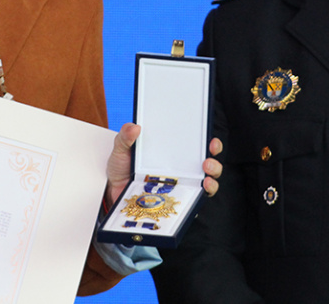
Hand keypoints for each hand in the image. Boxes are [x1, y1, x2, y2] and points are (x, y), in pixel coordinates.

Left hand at [103, 123, 223, 209]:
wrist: (113, 194)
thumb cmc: (121, 169)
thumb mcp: (121, 149)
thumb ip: (125, 137)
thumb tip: (135, 126)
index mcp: (171, 152)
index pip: (196, 145)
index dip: (209, 142)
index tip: (210, 139)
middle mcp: (181, 168)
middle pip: (207, 162)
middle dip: (214, 158)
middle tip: (209, 156)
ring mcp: (181, 185)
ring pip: (208, 181)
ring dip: (213, 177)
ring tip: (206, 174)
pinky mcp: (178, 201)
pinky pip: (196, 200)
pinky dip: (204, 195)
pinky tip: (202, 189)